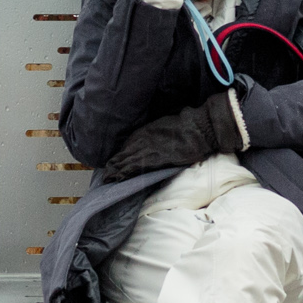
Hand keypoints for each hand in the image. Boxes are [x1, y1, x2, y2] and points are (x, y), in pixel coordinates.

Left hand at [107, 92, 242, 176]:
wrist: (197, 128)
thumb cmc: (186, 125)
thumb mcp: (166, 124)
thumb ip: (157, 132)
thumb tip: (156, 139)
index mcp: (146, 130)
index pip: (128, 144)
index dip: (120, 154)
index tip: (114, 161)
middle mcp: (143, 139)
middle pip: (124, 153)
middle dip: (114, 164)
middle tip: (105, 173)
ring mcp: (148, 149)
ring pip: (127, 161)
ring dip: (116, 170)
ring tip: (107, 178)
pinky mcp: (155, 159)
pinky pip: (136, 167)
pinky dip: (125, 173)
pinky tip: (118, 178)